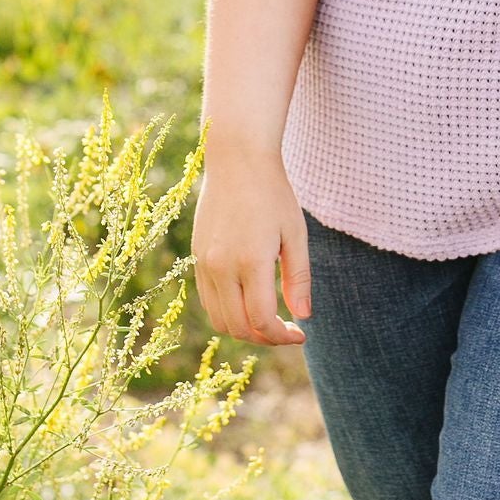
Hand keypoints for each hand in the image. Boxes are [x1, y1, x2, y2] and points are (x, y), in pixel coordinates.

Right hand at [192, 144, 310, 345]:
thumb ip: (298, 278)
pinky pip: (209, 301)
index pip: (261, 320)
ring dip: (244, 329)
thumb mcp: (295, 234)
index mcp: (250, 260)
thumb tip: (303, 316)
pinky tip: (248, 301)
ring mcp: (204, 263)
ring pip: (219, 319)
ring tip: (268, 320)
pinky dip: (228, 312)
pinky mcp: (196, 258)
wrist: (236, 161)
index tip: (300, 334)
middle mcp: (221, 266)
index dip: (282, 337)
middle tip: (287, 330)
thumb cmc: (273, 194)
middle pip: (238, 327)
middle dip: (265, 338)